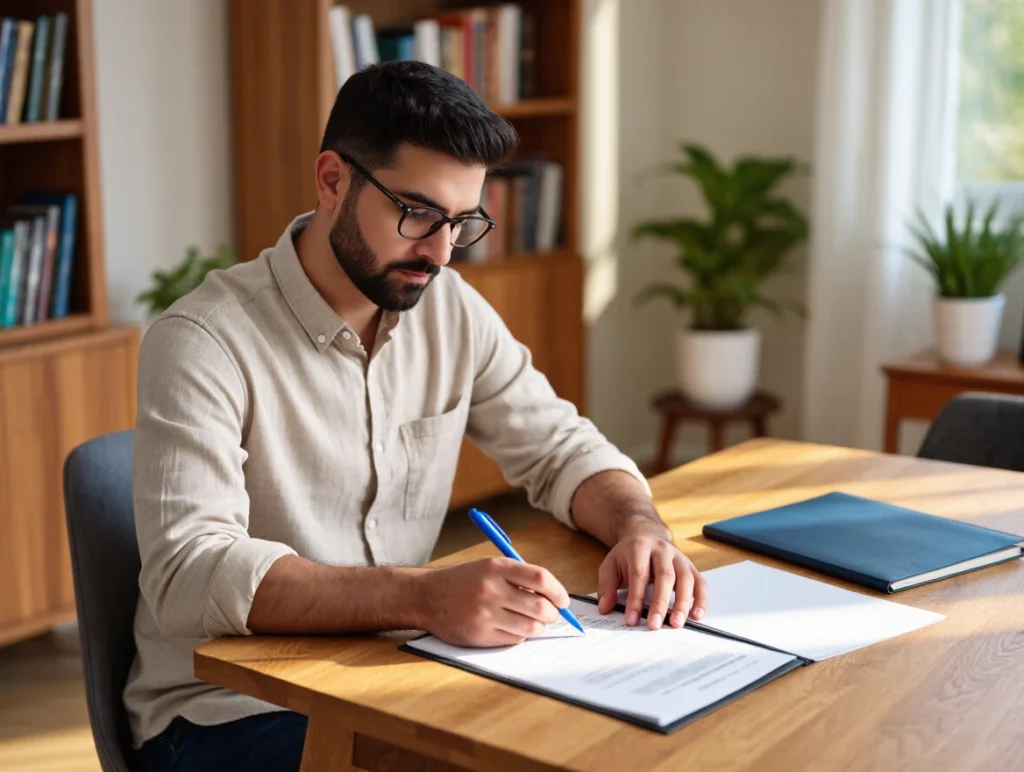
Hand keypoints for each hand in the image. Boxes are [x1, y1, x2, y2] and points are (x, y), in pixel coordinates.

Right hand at [420, 557, 570, 646]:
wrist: (426, 596)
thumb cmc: (463, 580)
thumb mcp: (488, 566)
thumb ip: (518, 577)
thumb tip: (553, 595)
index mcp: (496, 567)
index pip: (540, 578)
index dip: (558, 591)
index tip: (563, 600)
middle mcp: (491, 589)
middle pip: (540, 606)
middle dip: (553, 614)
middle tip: (552, 615)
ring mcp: (484, 614)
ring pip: (531, 626)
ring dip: (538, 627)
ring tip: (532, 622)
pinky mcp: (479, 635)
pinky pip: (514, 639)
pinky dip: (520, 635)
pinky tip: (511, 627)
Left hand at [596, 521, 706, 630]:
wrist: (646, 534)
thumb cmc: (628, 555)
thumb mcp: (611, 564)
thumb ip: (607, 586)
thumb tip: (605, 608)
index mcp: (639, 547)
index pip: (639, 574)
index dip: (635, 598)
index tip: (632, 619)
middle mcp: (662, 550)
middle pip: (665, 576)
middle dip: (660, 603)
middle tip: (655, 625)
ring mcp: (679, 557)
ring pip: (685, 579)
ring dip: (683, 603)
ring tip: (677, 624)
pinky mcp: (690, 566)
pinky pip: (700, 582)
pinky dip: (701, 599)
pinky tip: (696, 615)